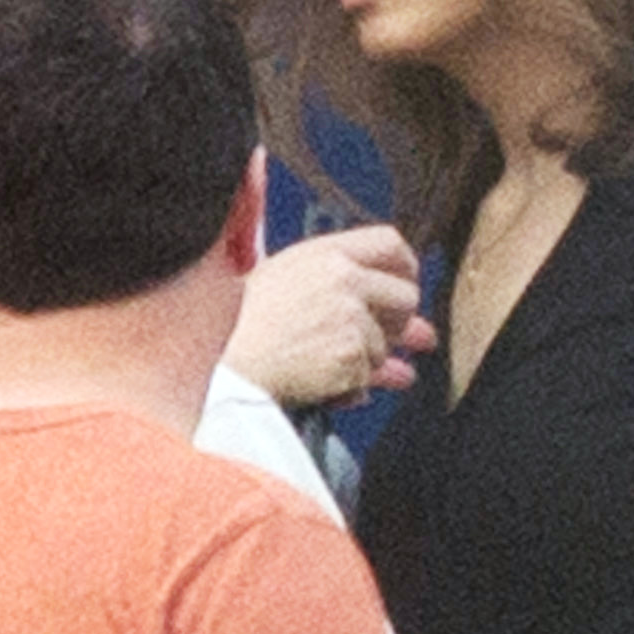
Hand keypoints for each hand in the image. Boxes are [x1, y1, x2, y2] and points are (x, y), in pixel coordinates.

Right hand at [225, 227, 435, 408]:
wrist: (227, 361)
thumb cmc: (245, 322)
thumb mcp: (285, 275)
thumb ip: (339, 278)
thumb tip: (388, 298)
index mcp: (327, 253)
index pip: (391, 244)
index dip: (406, 268)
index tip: (405, 285)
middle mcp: (345, 280)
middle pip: (406, 296)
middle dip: (398, 322)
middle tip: (381, 336)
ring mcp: (351, 319)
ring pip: (384, 345)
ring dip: (362, 361)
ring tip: (321, 361)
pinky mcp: (351, 356)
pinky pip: (367, 379)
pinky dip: (347, 388)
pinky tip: (321, 382)